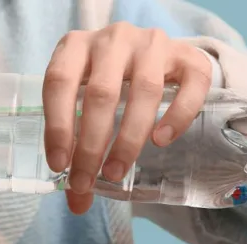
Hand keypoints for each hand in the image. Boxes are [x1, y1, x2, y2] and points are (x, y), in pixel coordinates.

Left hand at [43, 22, 212, 213]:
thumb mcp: (81, 106)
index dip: (56, 126)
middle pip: (101, 93)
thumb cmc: (106, 84)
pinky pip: (190, 84)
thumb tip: (77, 202)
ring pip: (144, 90)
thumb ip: (75, 148)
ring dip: (129, 138)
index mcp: (75, 46)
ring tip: (116, 171)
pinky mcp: (189, 54)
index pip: (59, 83)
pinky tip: (161, 141)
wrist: (152, 55)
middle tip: (87, 181)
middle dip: (92, 144)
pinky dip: (177, 115)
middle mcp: (113, 38)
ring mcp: (152, 43)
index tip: (59, 166)